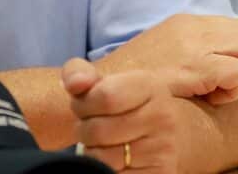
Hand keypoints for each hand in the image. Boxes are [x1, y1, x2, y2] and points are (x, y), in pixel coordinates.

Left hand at [63, 58, 184, 172]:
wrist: (159, 137)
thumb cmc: (121, 107)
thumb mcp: (103, 83)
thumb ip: (79, 73)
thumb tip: (75, 84)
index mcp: (150, 86)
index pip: (105, 96)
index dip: (83, 105)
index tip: (84, 106)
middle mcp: (163, 116)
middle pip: (98, 130)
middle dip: (84, 130)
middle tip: (93, 127)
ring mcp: (163, 149)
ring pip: (102, 159)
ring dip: (92, 153)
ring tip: (103, 144)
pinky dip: (104, 171)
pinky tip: (114, 161)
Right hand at [98, 13, 237, 104]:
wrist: (104, 90)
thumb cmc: (132, 82)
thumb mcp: (162, 53)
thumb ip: (189, 50)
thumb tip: (219, 62)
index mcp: (184, 23)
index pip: (233, 27)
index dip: (234, 54)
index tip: (217, 76)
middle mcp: (192, 27)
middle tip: (224, 86)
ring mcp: (194, 45)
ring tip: (217, 92)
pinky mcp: (195, 66)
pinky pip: (237, 71)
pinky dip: (233, 88)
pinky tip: (212, 99)